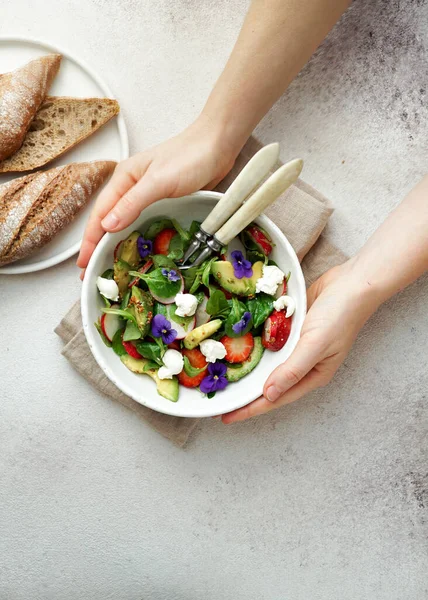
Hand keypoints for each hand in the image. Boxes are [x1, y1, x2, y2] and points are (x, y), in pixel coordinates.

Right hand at [76, 115, 236, 271]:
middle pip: (108, 221)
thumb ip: (132, 203)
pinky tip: (135, 251)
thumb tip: (107, 226)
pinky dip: (135, 238)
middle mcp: (131, 188)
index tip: (83, 263)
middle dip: (98, 246)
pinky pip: (143, 224)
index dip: (90, 240)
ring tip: (109, 267)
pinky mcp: (163, 202)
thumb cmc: (190, 157)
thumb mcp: (158, 181)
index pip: (100, 214)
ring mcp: (147, 195)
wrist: (218, 144)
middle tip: (91, 273)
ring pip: (124, 224)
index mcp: (123, 179)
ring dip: (115, 244)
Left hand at [222, 260, 379, 423]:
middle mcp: (304, 364)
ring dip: (248, 371)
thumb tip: (268, 395)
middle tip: (220, 400)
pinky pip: (271, 343)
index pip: (275, 398)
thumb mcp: (315, 345)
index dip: (250, 409)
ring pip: (268, 365)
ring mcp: (298, 346)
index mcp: (312, 375)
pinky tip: (240, 347)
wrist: (354, 282)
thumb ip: (292, 370)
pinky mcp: (293, 329)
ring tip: (224, 378)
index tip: (226, 417)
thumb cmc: (340, 315)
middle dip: (246, 394)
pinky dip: (256, 347)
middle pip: (269, 385)